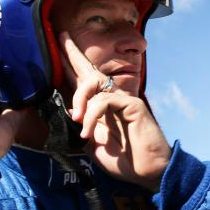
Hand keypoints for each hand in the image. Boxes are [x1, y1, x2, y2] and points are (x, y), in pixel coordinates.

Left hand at [61, 31, 170, 190]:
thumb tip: (69, 112)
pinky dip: (92, 115)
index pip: (84, 82)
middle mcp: (112, 99)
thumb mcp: (94, 146)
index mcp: (101, 109)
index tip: (60, 45)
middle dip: (74, 54)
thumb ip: (83, 128)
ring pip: (94, 84)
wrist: (148, 172)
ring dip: (80, 99)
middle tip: (61, 37)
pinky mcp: (132, 104)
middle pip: (90, 71)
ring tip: (77, 120)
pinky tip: (89, 133)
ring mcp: (123, 100)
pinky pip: (104, 100)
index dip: (72, 65)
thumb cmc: (125, 161)